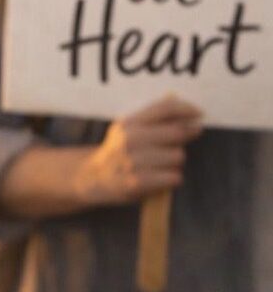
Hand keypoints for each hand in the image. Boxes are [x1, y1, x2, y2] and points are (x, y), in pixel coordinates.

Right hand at [76, 95, 202, 206]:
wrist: (93, 177)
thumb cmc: (119, 152)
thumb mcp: (129, 130)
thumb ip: (155, 121)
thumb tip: (189, 115)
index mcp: (128, 123)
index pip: (164, 108)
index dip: (186, 109)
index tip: (198, 114)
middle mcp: (129, 139)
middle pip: (176, 133)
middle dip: (184, 138)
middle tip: (177, 144)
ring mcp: (132, 161)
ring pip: (178, 156)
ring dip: (175, 162)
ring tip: (160, 165)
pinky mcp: (136, 182)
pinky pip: (174, 177)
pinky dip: (171, 179)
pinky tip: (159, 178)